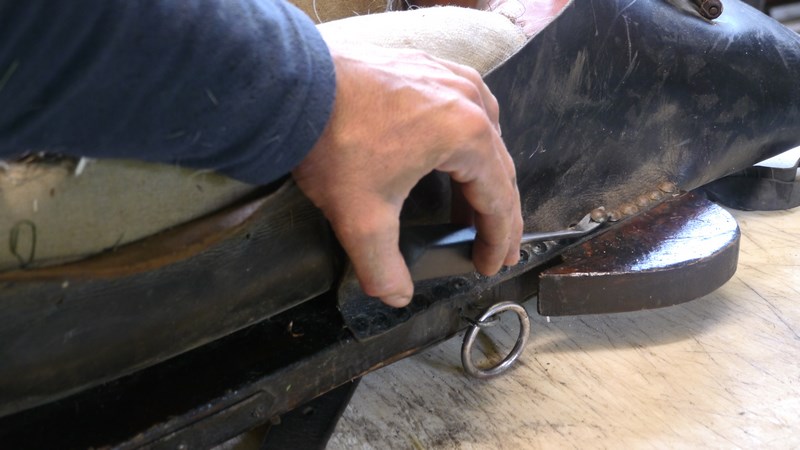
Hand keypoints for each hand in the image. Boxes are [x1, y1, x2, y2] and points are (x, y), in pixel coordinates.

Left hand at [292, 44, 521, 307]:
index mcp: (466, 135)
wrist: (292, 87)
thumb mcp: (361, 218)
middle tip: (493, 245)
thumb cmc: (333, 143)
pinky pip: (462, 106)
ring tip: (473, 209)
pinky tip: (453, 154)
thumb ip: (382, 267)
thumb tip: (395, 297)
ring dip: (483, 174)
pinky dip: (465, 138)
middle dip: (496, 212)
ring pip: (484, 134)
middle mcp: (467, 100)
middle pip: (498, 166)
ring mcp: (447, 76)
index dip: (496, 239)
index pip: (497, 199)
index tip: (488, 264)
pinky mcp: (424, 66)